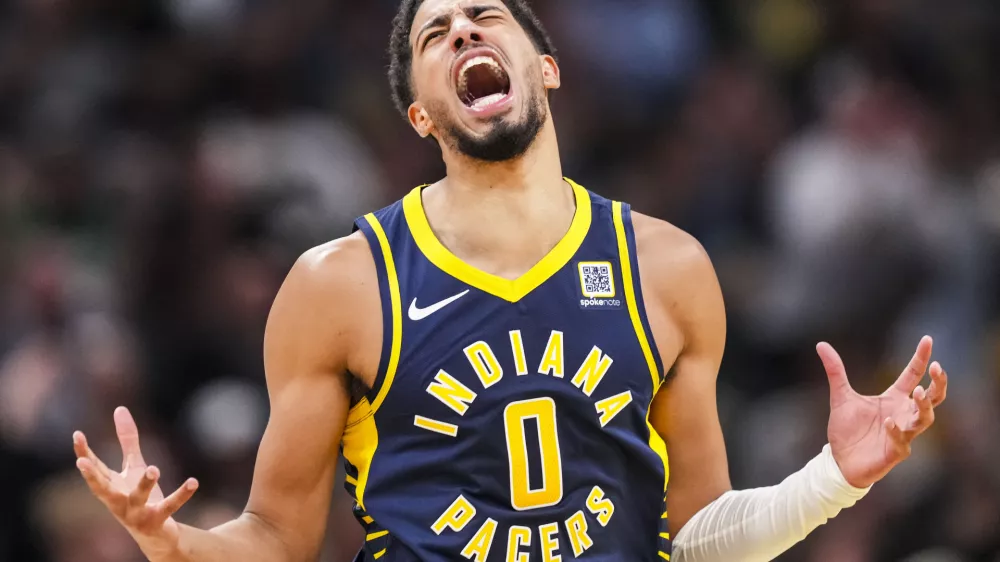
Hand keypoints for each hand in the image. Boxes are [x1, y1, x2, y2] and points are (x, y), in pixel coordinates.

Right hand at [74, 407, 198, 559]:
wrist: (155, 534)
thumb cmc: (138, 495)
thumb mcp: (133, 466)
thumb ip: (127, 439)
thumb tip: (119, 408)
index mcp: (111, 486)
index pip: (93, 468)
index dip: (83, 453)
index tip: (76, 435)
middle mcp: (118, 501)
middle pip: (102, 489)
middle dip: (91, 477)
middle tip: (81, 463)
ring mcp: (136, 513)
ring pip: (138, 498)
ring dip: (145, 484)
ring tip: (154, 469)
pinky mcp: (156, 520)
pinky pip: (170, 506)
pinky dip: (182, 495)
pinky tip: (193, 482)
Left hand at [817, 336, 947, 488]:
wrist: (838, 460)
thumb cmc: (846, 430)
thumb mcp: (840, 396)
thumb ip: (835, 371)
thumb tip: (821, 344)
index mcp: (893, 398)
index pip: (912, 374)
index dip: (921, 358)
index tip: (927, 339)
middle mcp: (902, 414)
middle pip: (932, 397)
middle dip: (938, 383)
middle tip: (936, 368)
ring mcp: (902, 433)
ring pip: (925, 419)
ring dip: (924, 406)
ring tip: (919, 392)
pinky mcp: (895, 451)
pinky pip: (902, 441)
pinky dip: (896, 430)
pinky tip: (888, 421)